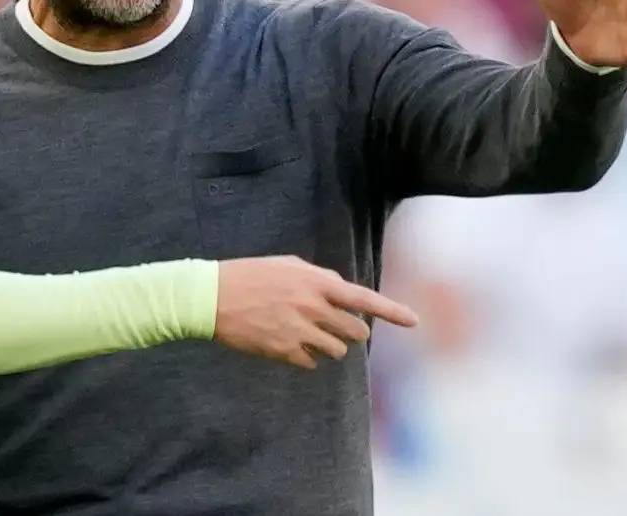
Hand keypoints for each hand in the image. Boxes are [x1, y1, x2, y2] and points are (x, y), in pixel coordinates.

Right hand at [215, 256, 418, 368]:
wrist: (211, 296)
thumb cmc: (251, 275)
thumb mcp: (288, 265)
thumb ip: (319, 277)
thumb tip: (342, 290)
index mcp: (317, 283)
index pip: (364, 299)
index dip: (393, 311)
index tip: (415, 322)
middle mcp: (313, 307)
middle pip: (355, 331)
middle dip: (350, 331)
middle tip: (334, 326)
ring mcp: (299, 331)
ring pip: (336, 351)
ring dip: (327, 345)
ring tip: (303, 331)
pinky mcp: (284, 351)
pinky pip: (311, 362)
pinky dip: (305, 356)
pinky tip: (285, 342)